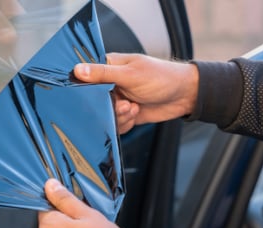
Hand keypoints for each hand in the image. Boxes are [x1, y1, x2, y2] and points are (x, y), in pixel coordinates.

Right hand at [74, 53, 198, 133]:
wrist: (185, 95)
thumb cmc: (162, 77)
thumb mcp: (130, 74)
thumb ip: (103, 73)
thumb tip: (77, 69)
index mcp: (109, 67)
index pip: (86, 77)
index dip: (85, 88)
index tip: (92, 96)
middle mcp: (111, 84)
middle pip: (93, 101)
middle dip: (106, 107)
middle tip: (122, 104)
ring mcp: (118, 100)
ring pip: (104, 115)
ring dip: (118, 116)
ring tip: (133, 108)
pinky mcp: (125, 114)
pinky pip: (115, 124)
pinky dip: (124, 123)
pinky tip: (136, 113)